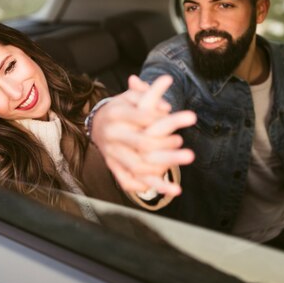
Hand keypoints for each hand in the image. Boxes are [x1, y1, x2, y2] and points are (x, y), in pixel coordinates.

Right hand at [91, 74, 195, 195]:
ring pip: (137, 167)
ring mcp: (111, 153)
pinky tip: (164, 188)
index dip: (163, 119)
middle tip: (187, 149)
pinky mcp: (112, 166)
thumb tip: (167, 107)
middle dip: (167, 147)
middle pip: (142, 143)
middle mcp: (112, 134)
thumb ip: (150, 94)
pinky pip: (127, 181)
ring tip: (178, 183)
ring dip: (160, 173)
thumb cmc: (121, 107)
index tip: (185, 119)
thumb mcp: (132, 95)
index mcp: (116, 113)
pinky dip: (145, 186)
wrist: (96, 123)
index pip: (142, 116)